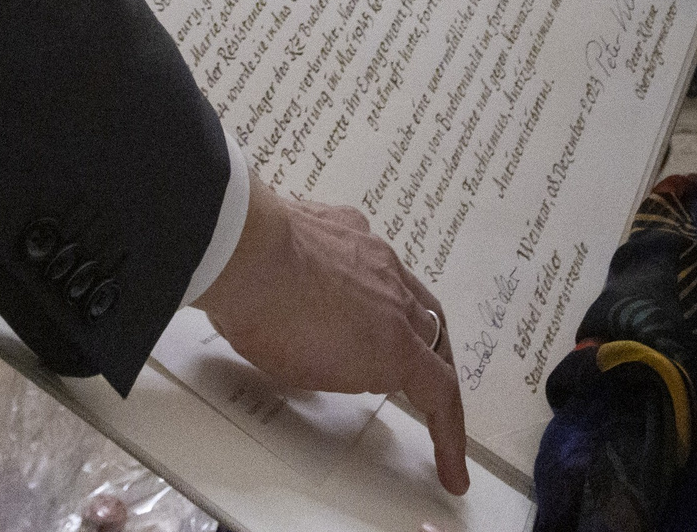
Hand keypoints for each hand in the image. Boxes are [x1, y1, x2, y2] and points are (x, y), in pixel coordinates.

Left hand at [199, 177, 468, 494]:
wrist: (243, 250)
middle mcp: (397, 299)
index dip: (449, 436)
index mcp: (393, 347)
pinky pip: (374, 257)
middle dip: (435, 368)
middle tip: (426, 390)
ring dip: (404, 320)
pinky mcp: (352, 227)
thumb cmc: (268, 317)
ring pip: (411, 293)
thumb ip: (342, 370)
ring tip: (385, 333)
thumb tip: (350, 363)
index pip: (439, 395)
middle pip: (435, 339)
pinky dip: (367, 276)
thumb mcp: (305, 375)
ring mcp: (378, 257)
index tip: (453, 469)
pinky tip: (342, 282)